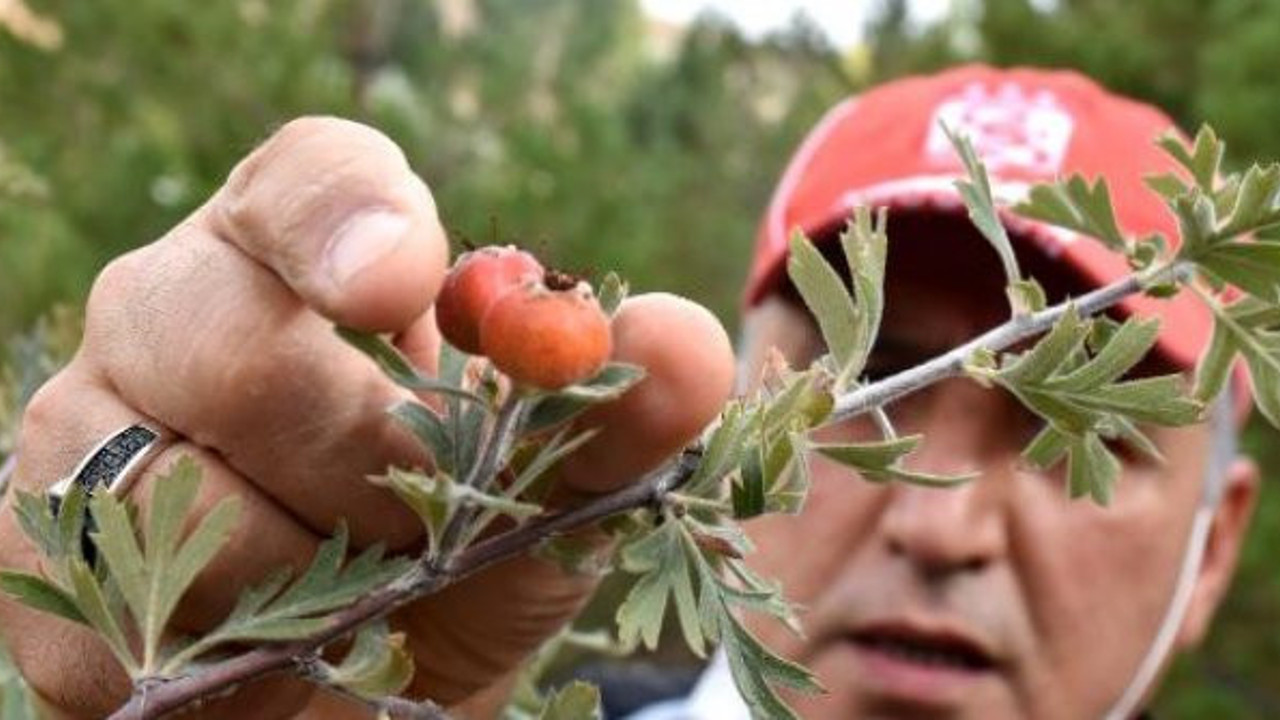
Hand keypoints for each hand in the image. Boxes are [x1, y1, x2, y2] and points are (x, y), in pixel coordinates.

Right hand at [0, 117, 735, 717]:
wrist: (362, 664)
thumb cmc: (456, 545)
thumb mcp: (551, 492)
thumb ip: (616, 415)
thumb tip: (687, 343)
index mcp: (303, 253)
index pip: (310, 182)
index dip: (350, 219)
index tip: (402, 285)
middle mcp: (171, 309)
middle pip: (235, 344)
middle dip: (368, 462)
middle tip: (429, 522)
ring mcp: (79, 426)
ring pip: (179, 498)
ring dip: (312, 576)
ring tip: (359, 596)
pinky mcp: (38, 555)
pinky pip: (121, 607)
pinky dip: (232, 649)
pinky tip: (281, 647)